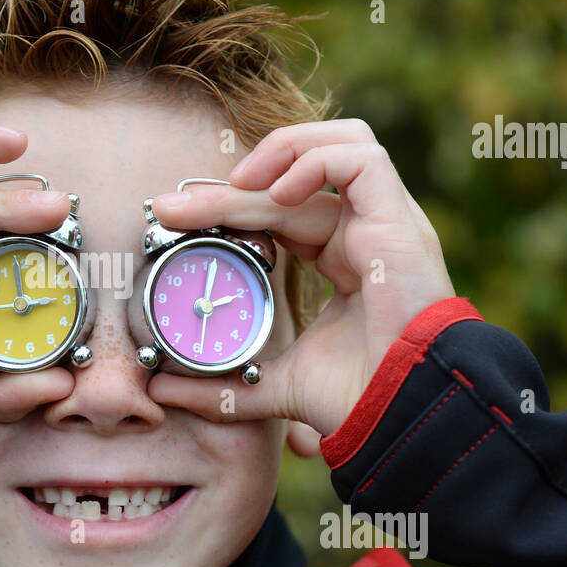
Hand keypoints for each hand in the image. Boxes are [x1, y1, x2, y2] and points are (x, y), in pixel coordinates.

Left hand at [144, 119, 454, 451]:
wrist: (403, 415)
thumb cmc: (358, 399)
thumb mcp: (274, 385)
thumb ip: (223, 387)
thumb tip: (162, 392)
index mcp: (344, 259)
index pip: (283, 211)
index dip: (232, 207)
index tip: (173, 219)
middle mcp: (366, 233)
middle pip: (294, 184)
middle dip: (228, 191)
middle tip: (169, 208)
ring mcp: (386, 223)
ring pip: (330, 153)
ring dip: (279, 151)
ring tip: (231, 184)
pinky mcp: (399, 220)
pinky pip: (362, 159)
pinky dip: (314, 160)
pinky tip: (276, 192)